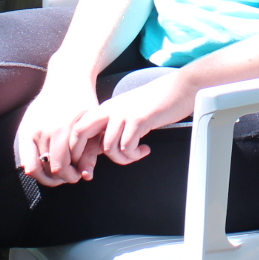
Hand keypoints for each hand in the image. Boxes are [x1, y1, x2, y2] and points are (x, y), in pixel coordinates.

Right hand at [15, 75, 101, 185]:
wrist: (67, 79)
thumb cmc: (85, 103)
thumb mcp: (92, 125)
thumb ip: (90, 151)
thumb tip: (86, 177)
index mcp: (61, 129)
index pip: (60, 167)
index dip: (71, 176)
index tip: (79, 174)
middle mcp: (42, 130)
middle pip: (47, 170)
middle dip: (61, 178)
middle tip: (70, 176)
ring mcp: (31, 129)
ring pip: (33, 167)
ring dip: (46, 175)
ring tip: (59, 172)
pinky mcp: (24, 129)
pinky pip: (24, 158)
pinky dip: (35, 167)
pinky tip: (48, 164)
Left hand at [71, 70, 198, 167]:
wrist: (180, 88)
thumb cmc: (158, 102)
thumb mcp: (129, 112)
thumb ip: (114, 126)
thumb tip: (101, 150)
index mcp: (106, 107)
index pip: (79, 128)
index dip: (77, 149)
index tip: (86, 165)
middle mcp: (110, 109)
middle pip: (80, 133)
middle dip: (83, 156)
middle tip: (92, 171)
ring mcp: (123, 113)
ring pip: (108, 148)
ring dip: (122, 159)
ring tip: (135, 154)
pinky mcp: (138, 119)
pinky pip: (127, 148)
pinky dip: (135, 155)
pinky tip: (144, 149)